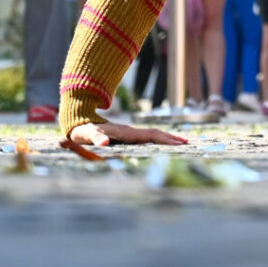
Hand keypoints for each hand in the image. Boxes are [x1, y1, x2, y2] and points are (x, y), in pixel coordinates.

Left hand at [70, 121, 188, 147]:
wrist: (79, 121)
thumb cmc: (83, 131)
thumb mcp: (87, 134)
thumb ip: (95, 137)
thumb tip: (105, 141)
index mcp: (125, 132)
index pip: (150, 135)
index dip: (164, 139)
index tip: (178, 143)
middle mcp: (130, 131)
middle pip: (155, 133)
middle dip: (171, 138)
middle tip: (187, 143)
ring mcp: (129, 133)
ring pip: (152, 135)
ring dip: (166, 138)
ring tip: (180, 143)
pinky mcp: (127, 136)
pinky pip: (146, 138)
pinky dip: (157, 141)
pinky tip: (161, 145)